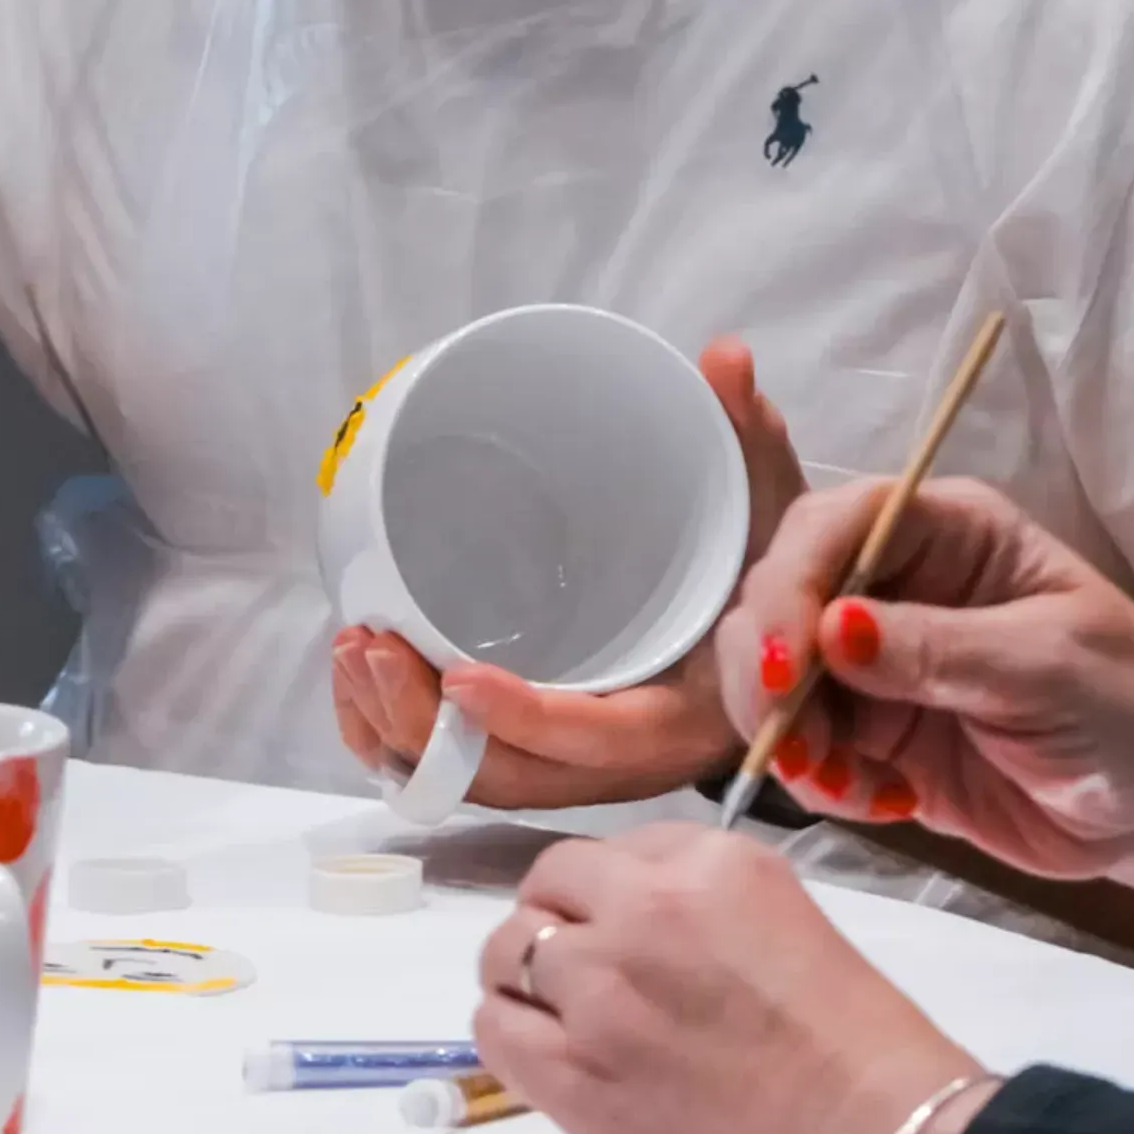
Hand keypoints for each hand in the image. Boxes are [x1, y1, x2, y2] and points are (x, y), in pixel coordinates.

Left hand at [331, 339, 805, 808]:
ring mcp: (577, 762)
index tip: (457, 674)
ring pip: (473, 775)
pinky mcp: (544, 749)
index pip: (598, 737)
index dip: (525, 717)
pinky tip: (364, 684)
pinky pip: (461, 766)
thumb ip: (749, 437)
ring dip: (399, 728)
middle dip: (425, 725)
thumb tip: (724, 357)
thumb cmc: (774, 578)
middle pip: (511, 774)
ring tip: (351, 649)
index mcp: (683, 714)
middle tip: (367, 642)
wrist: (783, 637)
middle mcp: (624, 758)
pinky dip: (403, 738)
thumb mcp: (776, 507)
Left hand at [474, 825, 985, 1133]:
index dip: (604, 890)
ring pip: (508, 952)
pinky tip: (543, 1052)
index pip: (610, 848)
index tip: (616, 923)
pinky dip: (510, 1032)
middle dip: (556, 921)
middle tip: (578, 968)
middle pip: (548, 886)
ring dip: (524, 975)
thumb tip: (627, 904)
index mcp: (707, 864)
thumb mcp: (778, 913)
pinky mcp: (574, 1073)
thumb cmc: (850, 1040)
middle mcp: (643, 910)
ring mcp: (602, 990)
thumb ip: (696, 892)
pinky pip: (496, 1029)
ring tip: (554, 1010)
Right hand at [718, 477, 1133, 936]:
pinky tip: (880, 802)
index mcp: (949, 532)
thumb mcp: (1050, 670)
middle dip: (769, 668)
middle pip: (782, 593)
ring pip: (777, 675)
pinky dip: (820, 781)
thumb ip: (938, 650)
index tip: (791, 667)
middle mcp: (900, 584)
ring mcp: (881, 664)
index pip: (835, 526)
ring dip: (786, 733)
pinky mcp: (877, 737)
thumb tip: (834, 627)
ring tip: (841, 783)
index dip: (794, 585)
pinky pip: (808, 748)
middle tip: (794, 742)